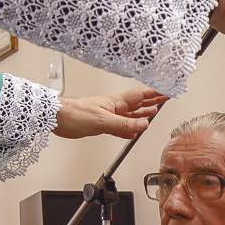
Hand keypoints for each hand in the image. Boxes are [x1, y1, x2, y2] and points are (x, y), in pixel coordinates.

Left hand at [53, 87, 167, 139]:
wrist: (58, 118)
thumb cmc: (75, 113)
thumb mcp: (103, 121)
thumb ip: (124, 125)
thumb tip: (143, 125)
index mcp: (116, 102)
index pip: (141, 95)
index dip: (155, 94)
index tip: (166, 91)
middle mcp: (114, 107)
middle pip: (138, 104)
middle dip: (152, 102)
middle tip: (164, 100)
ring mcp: (108, 115)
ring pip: (130, 115)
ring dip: (142, 115)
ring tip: (152, 114)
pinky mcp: (101, 125)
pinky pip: (119, 127)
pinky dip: (128, 130)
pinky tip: (131, 132)